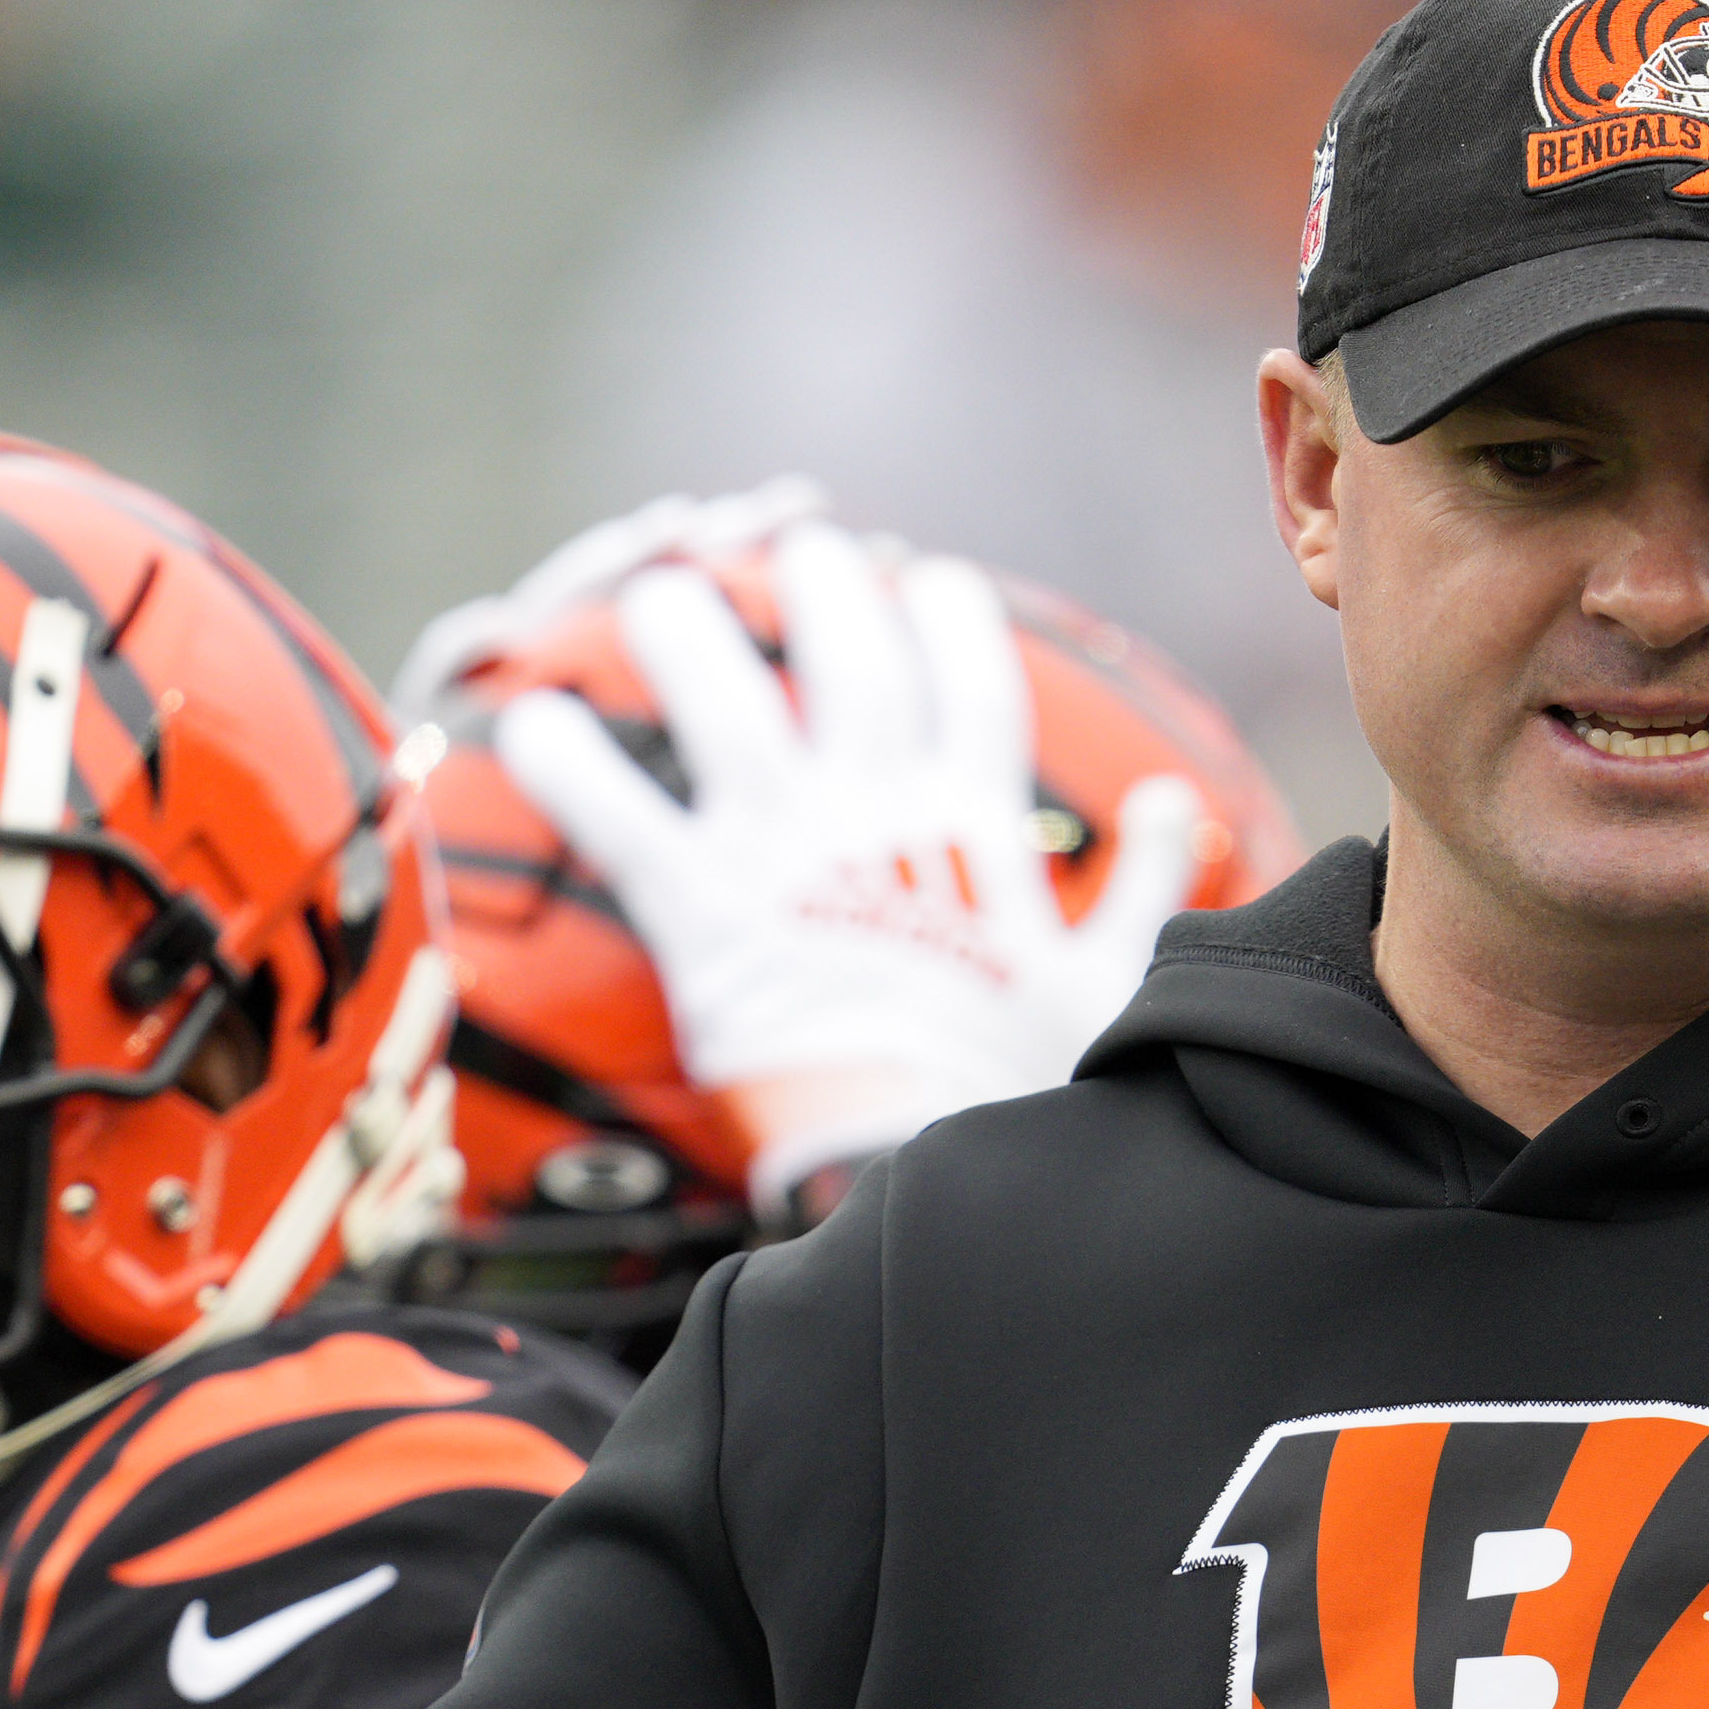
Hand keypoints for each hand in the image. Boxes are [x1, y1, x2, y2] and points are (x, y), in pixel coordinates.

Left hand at [490, 521, 1213, 1206]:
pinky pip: (623, 820)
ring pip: (727, 708)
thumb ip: (1144, 880)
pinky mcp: (708, 915)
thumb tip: (1181, 800)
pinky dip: (570, 769)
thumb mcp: (1112, 980)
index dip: (950, 624)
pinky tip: (527, 721)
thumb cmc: (1028, 1091)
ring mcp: (789, 855)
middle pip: (847, 662)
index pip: (970, 686)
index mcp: (975, 827)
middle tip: (798, 544)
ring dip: (687, 638)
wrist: (933, 1163)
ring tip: (653, 590)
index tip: (931, 581)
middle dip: (825, 590)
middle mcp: (878, 814)